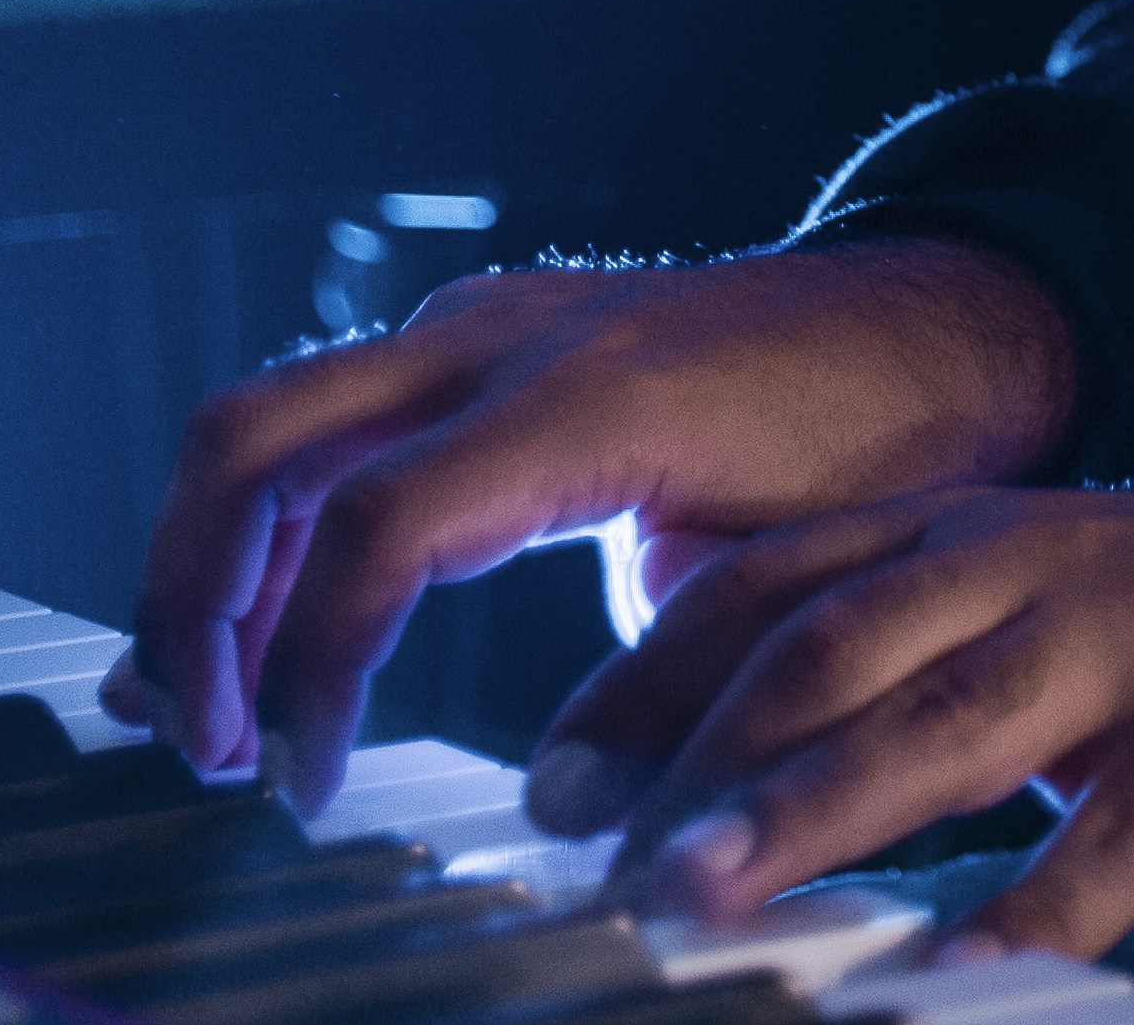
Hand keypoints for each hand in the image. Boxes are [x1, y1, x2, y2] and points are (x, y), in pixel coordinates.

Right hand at [101, 238, 1074, 811]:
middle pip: (255, 441)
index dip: (311, 671)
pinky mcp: (475, 339)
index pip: (375, 529)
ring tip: (202, 708)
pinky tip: (249, 626)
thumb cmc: (876, 450)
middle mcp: (504, 334)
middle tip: (201, 746)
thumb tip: (559, 814)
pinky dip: (266, 521)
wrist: (940, 319)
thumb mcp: (779, 578)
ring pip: (265, 419)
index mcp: (587, 397)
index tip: (305, 785)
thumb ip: (659, 674)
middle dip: (193, 600)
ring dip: (208, 561)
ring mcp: (480, 321)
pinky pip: (326, 416)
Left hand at [545, 479, 1133, 967]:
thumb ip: (885, 653)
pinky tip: (953, 978)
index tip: (546, 789)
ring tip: (705, 900)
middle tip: (595, 866)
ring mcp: (1127, 646)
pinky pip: (1113, 837)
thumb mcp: (1021, 602)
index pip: (764, 590)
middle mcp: (1024, 570)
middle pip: (827, 648)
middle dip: (695, 757)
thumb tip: (708, 759)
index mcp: (960, 538)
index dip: (644, 683)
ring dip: (809, 812)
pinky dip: (1025, 911)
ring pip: (942, 722)